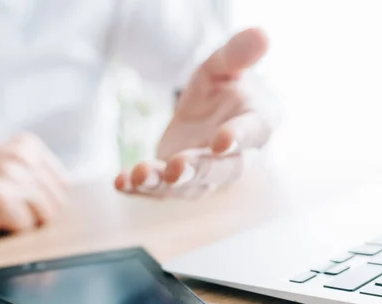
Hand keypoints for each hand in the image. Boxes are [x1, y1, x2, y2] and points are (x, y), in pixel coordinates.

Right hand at [0, 134, 67, 236]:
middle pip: (56, 202)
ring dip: (24, 224)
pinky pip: (25, 226)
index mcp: (25, 145)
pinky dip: (10, 231)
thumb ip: (27, 170)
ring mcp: (10, 176)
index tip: (27, 206)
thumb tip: (57, 192)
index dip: (46, 201)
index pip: (62, 184)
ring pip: (45, 215)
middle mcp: (20, 157)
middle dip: (38, 215)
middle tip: (10, 215)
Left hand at [115, 28, 275, 197]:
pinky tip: (120, 182)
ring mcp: (204, 176)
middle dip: (197, 170)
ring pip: (187, 186)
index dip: (238, 137)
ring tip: (140, 175)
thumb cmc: (223, 86)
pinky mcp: (175, 182)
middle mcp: (235, 158)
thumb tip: (260, 34)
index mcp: (256, 124)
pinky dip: (138, 189)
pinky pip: (159, 190)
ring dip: (162, 183)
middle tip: (176, 168)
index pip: (253, 133)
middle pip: (220, 170)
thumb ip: (238, 54)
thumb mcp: (225, 65)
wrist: (207, 110)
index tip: (221, 141)